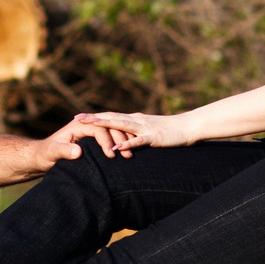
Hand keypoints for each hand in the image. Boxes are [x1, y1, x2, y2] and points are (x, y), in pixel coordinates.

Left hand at [36, 112, 134, 165]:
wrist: (42, 156)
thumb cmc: (46, 154)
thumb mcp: (53, 153)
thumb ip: (64, 151)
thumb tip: (78, 152)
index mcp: (77, 125)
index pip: (98, 129)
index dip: (106, 141)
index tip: (111, 155)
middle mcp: (86, 125)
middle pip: (108, 128)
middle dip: (119, 140)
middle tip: (128, 155)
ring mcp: (91, 132)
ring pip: (113, 132)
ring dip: (123, 141)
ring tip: (130, 156)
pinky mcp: (93, 139)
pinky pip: (111, 138)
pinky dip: (120, 144)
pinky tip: (127, 153)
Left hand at [77, 111, 196, 152]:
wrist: (188, 127)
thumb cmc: (168, 131)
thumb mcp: (148, 132)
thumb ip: (135, 134)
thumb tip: (122, 141)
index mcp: (134, 119)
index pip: (110, 116)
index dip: (94, 117)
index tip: (78, 118)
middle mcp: (136, 120)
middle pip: (111, 117)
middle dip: (93, 118)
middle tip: (76, 118)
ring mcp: (144, 127)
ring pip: (121, 125)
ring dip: (105, 125)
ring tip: (89, 126)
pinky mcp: (154, 137)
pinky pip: (138, 140)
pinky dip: (127, 143)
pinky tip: (116, 147)